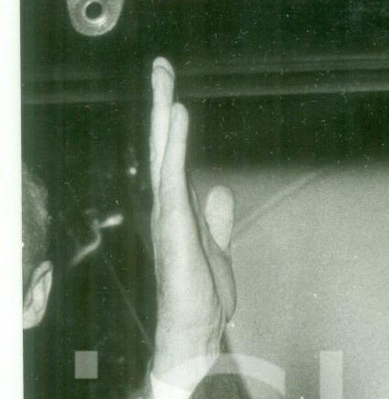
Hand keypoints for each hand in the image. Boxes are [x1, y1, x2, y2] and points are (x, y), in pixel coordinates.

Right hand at [149, 57, 235, 379]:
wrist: (194, 331)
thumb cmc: (201, 298)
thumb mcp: (218, 249)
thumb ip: (217, 220)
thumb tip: (219, 192)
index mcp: (178, 210)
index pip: (173, 158)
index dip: (172, 125)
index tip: (172, 92)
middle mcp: (167, 207)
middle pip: (162, 147)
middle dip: (161, 106)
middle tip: (160, 67)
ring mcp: (167, 215)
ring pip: (163, 154)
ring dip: (162, 115)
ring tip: (164, 80)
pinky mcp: (173, 225)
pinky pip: (172, 176)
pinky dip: (173, 144)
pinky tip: (177, 116)